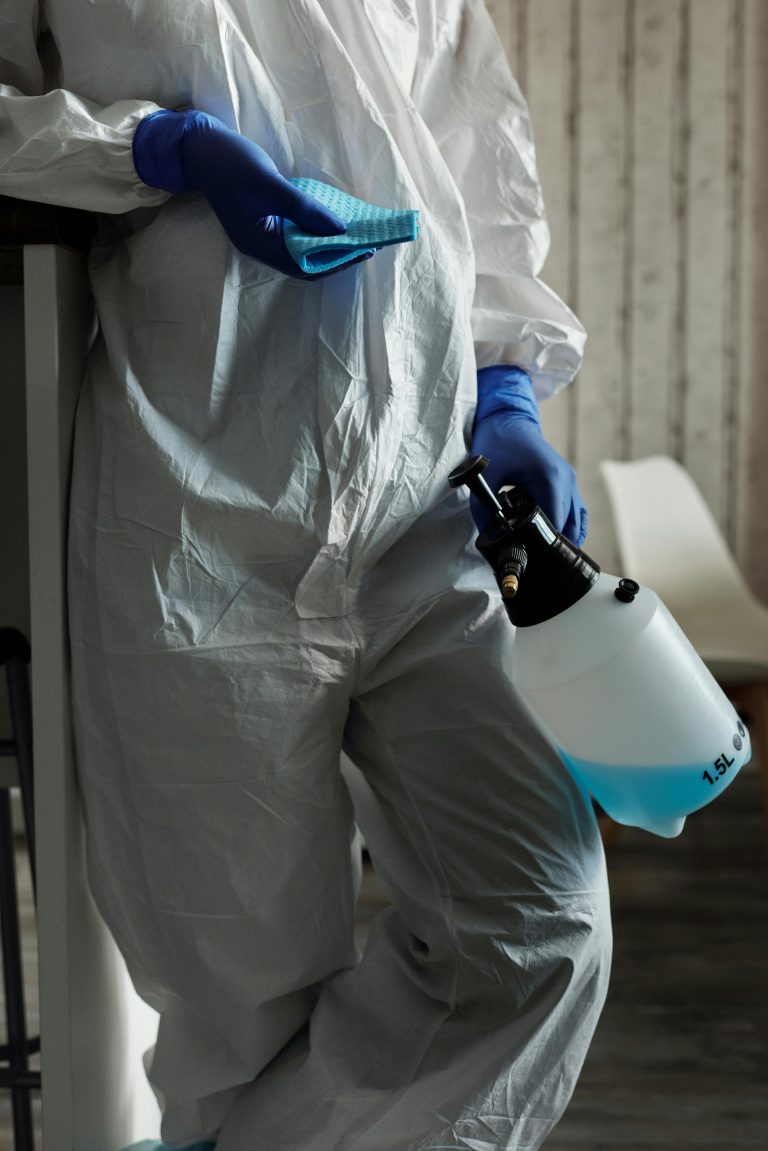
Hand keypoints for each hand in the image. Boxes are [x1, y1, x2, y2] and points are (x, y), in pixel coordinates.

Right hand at [132, 109, 362, 277]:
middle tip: (367, 243)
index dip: (337, 262)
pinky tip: (333, 221)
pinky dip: (317, 230)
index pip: (306, 267)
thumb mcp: (271, 185)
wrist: (200, 146)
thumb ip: (305, 209)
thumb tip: (341, 230)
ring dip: (329, 244)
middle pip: (306, 262)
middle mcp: (262, 246)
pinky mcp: (265, 220)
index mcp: (259, 245)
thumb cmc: (232, 164)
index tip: (364, 250)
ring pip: (303, 249)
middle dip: (338, 255)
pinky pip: (297, 233)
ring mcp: (263, 234)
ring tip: (356, 234)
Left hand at [471, 366, 588, 545]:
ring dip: (562, 537)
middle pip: (569, 527)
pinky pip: (576, 511)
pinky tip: (553, 539)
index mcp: (550, 478)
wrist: (506, 417)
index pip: (554, 525)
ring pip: (576, 521)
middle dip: (551, 544)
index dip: (541, 545)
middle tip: (534, 561)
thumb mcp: (484, 479)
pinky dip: (568, 526)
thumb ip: (485, 512)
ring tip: (542, 553)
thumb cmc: (495, 443)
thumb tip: (490, 540)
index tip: (527, 558)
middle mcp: (567, 480)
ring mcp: (570, 480)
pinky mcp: (567, 481)